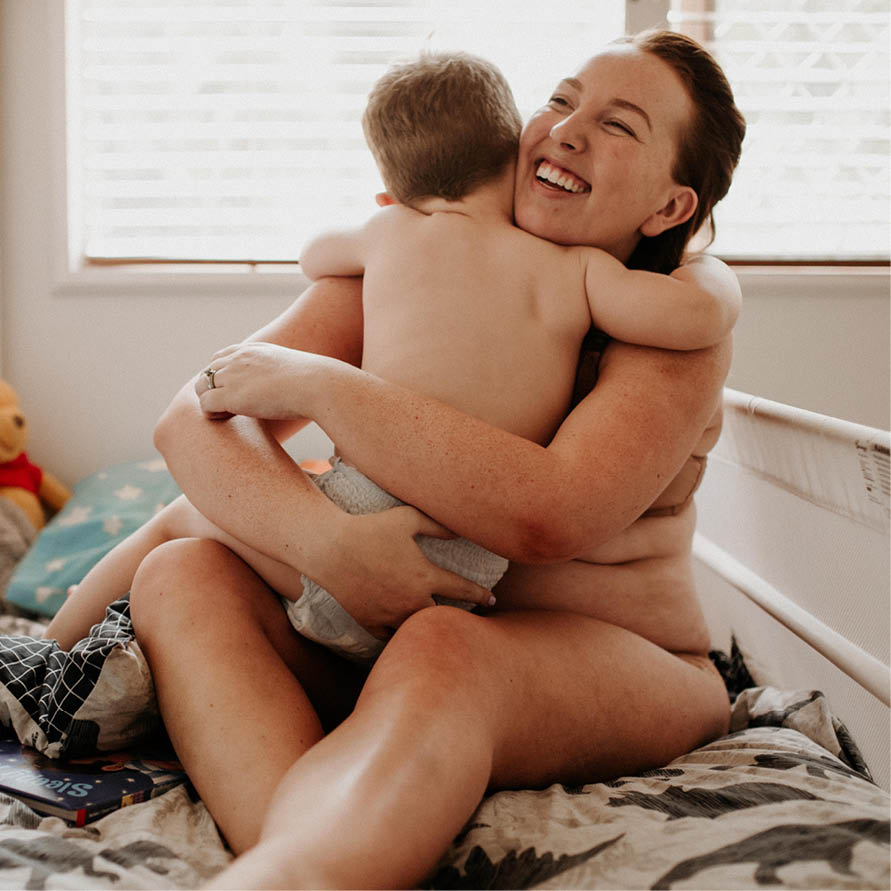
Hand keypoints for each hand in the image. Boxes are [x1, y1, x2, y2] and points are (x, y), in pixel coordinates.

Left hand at [195, 343, 327, 419]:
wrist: (317, 385)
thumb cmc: (314, 383)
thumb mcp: (295, 369)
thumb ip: (283, 373)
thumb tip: (293, 385)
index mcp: (252, 350)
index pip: (221, 358)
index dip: (222, 376)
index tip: (234, 392)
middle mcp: (238, 358)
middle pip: (208, 372)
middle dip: (214, 390)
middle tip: (231, 407)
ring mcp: (232, 375)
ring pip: (201, 387)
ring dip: (210, 401)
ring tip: (229, 414)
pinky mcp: (230, 395)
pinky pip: (205, 404)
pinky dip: (212, 413)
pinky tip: (229, 418)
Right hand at [310, 506, 494, 640]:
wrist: (329, 549)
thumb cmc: (370, 529)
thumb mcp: (408, 519)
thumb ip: (438, 526)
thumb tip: (462, 530)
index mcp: (425, 576)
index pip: (463, 590)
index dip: (481, 595)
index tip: (492, 600)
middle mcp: (412, 600)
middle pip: (444, 616)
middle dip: (457, 616)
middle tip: (467, 616)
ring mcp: (391, 615)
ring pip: (418, 630)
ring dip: (429, 627)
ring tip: (437, 626)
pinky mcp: (371, 623)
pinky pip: (392, 637)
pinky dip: (400, 635)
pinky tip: (405, 632)